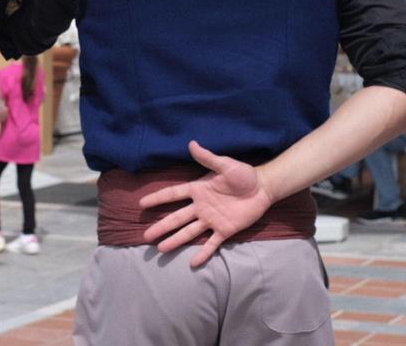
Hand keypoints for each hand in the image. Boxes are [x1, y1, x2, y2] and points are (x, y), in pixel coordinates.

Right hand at [139, 141, 272, 266]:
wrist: (263, 188)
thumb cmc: (243, 175)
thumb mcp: (224, 164)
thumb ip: (207, 158)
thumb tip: (191, 143)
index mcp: (198, 190)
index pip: (173, 195)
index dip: (157, 198)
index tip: (141, 204)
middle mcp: (200, 207)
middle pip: (176, 218)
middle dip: (161, 227)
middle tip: (146, 236)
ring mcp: (211, 220)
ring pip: (189, 232)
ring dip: (175, 240)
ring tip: (161, 249)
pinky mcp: (225, 230)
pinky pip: (212, 243)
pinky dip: (203, 253)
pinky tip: (193, 263)